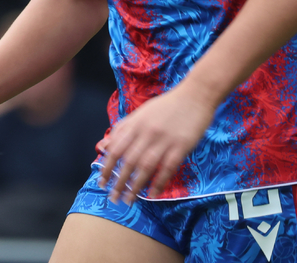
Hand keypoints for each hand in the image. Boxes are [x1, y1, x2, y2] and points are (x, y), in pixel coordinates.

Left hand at [98, 82, 215, 203]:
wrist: (195, 95)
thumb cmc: (167, 105)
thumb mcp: (142, 112)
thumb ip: (123, 128)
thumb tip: (105, 145)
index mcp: (136, 123)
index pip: (116, 148)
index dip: (106, 167)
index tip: (101, 182)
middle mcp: (147, 131)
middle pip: (129, 160)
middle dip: (119, 181)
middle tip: (113, 198)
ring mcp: (165, 139)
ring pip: (146, 166)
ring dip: (136, 186)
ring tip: (129, 200)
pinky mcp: (181, 145)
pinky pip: (168, 167)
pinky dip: (159, 182)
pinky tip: (153, 194)